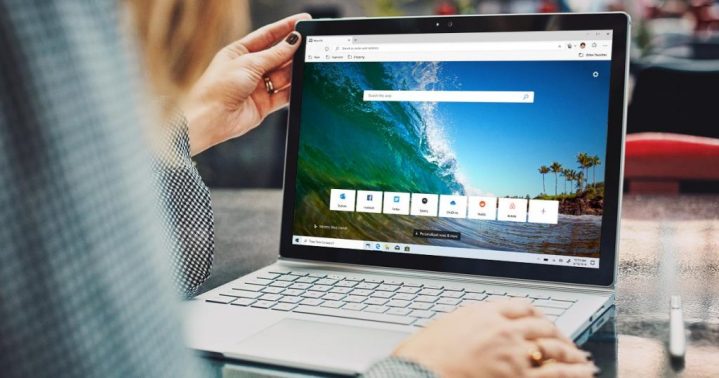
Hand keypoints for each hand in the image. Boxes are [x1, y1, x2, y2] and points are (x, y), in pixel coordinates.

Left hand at [182, 13, 310, 155]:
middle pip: (277, 55)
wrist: (209, 118)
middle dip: (293, 49)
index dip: (285, 27)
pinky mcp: (263, 105)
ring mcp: (256, 87)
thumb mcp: (249, 63)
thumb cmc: (218, 88)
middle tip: (310, 42)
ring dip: (294, 70)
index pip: (267, 35)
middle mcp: (248, 68)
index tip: (302, 20)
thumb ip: (274, 54)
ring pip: (282, 75)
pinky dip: (293, 90)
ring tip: (308, 63)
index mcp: (239, 52)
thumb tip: (293, 41)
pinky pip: (283, 95)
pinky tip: (302, 84)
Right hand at [393, 301, 597, 377]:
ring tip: (580, 358)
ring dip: (570, 352)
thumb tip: (472, 325)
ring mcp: (512, 352)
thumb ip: (466, 323)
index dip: (536, 314)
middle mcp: (502, 328)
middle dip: (557, 333)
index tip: (541, 320)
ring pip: (553, 347)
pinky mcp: (517, 375)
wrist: (418, 371)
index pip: (521, 306)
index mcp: (484, 312)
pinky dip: (574, 371)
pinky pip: (555, 373)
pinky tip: (584, 371)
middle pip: (541, 325)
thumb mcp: (444, 327)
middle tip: (565, 341)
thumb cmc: (422, 354)